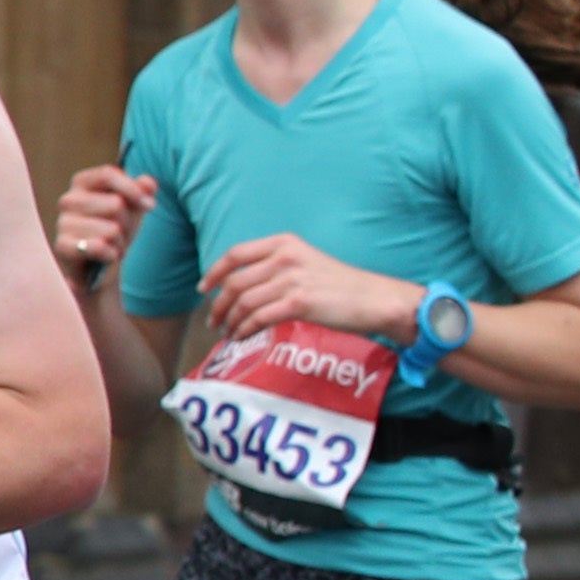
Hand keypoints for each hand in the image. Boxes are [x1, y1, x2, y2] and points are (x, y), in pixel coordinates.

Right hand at [53, 163, 159, 279]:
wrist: (97, 264)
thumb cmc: (114, 228)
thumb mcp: (132, 206)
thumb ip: (141, 189)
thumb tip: (148, 184)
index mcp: (82, 183)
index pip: (107, 174)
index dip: (132, 188)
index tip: (150, 205)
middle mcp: (68, 199)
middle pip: (115, 204)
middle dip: (128, 223)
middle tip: (121, 233)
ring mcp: (62, 223)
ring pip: (111, 229)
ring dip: (120, 242)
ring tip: (112, 245)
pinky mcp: (62, 246)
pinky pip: (99, 247)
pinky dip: (111, 255)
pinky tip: (105, 256)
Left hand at [198, 233, 415, 349]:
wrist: (375, 298)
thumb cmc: (340, 285)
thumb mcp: (306, 262)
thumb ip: (276, 266)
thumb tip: (240, 286)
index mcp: (285, 243)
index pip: (236, 253)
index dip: (214, 272)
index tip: (204, 289)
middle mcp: (286, 257)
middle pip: (235, 282)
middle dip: (218, 305)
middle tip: (214, 321)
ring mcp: (292, 279)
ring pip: (243, 302)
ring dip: (230, 321)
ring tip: (228, 332)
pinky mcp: (300, 303)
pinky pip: (258, 318)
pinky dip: (245, 330)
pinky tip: (242, 337)